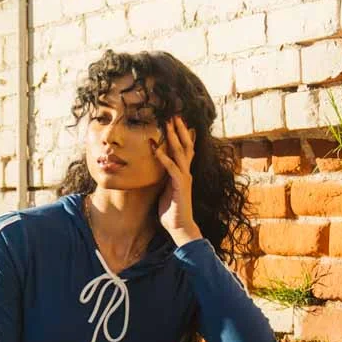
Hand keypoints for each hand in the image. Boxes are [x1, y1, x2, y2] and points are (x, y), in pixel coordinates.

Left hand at [153, 115, 199, 243]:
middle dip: (180, 130)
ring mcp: (185, 178)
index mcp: (183, 172)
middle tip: (174, 115)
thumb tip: (155, 167)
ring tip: (169, 124)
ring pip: (181, 153)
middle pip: (186, 146)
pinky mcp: (180, 186)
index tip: (176, 122)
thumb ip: (164, 177)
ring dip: (174, 138)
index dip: (181, 135)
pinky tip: (156, 149)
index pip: (184, 149)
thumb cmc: (171, 210)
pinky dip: (164, 158)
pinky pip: (172, 168)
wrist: (179, 226)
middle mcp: (186, 172)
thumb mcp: (165, 189)